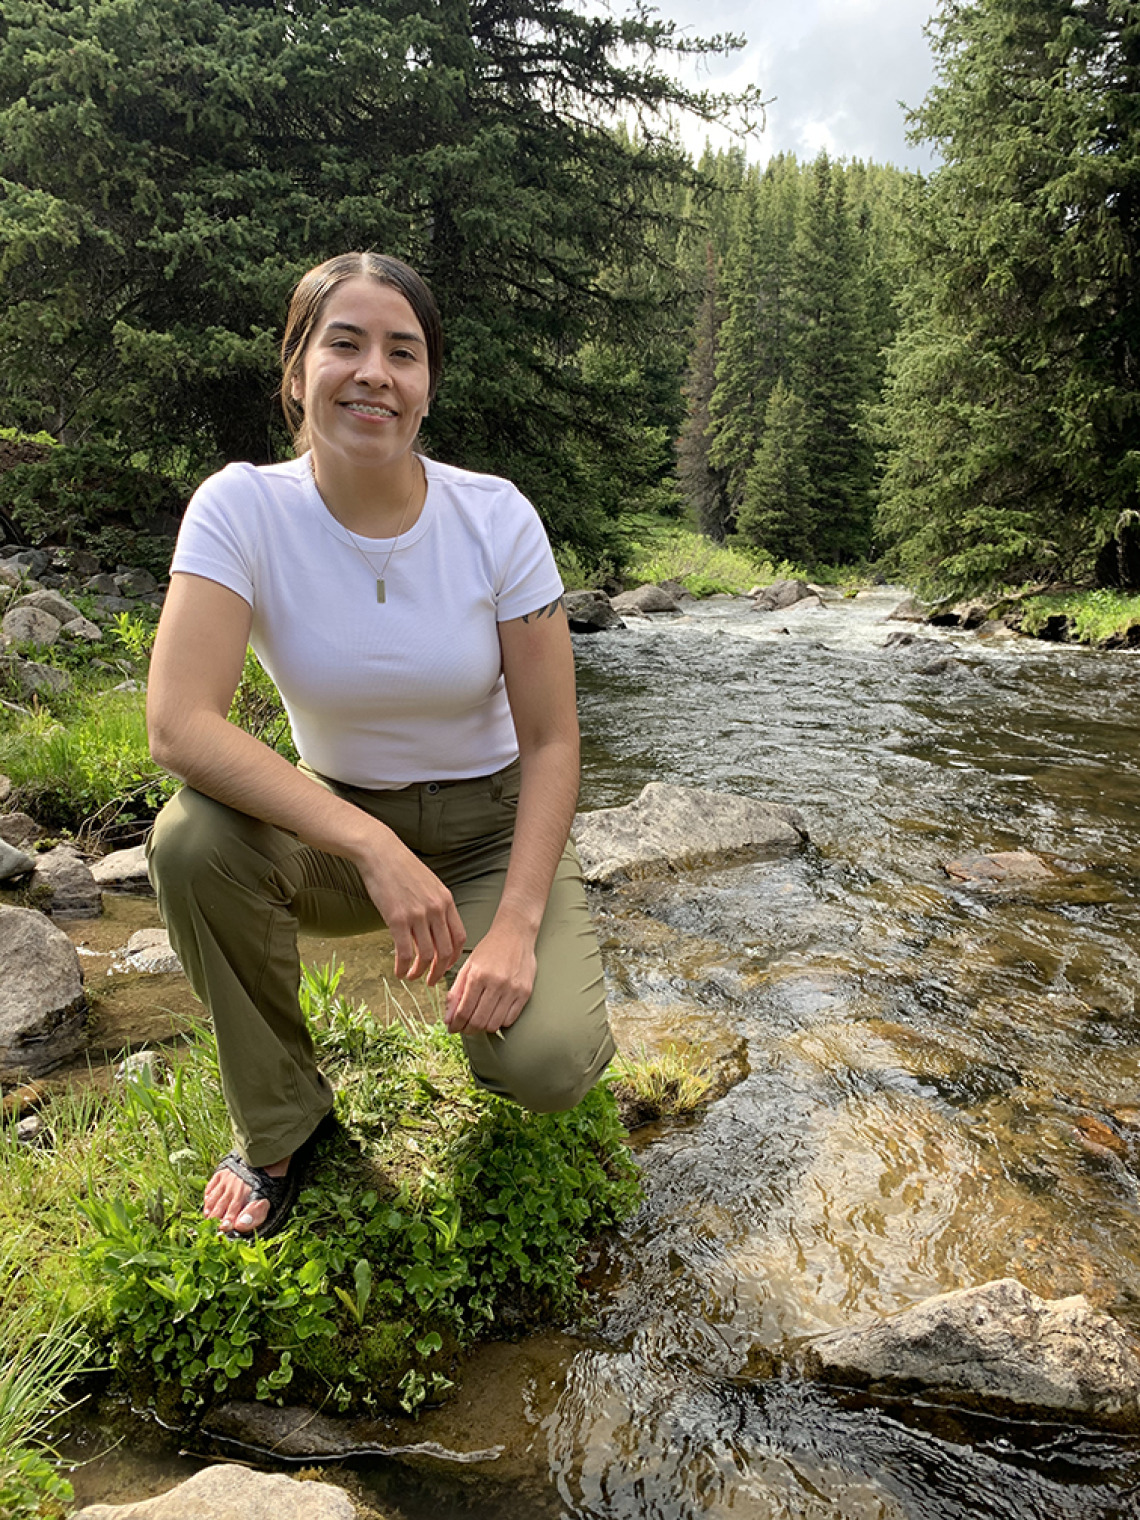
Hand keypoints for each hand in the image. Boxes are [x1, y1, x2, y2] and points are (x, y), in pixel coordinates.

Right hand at [356, 832, 465, 985]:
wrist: (381, 853)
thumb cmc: (402, 868)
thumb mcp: (430, 884)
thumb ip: (436, 906)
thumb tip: (437, 929)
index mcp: (447, 901)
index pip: (459, 937)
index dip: (454, 958)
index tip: (446, 967)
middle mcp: (436, 909)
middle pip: (446, 951)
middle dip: (440, 971)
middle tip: (431, 982)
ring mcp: (418, 915)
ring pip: (426, 955)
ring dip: (420, 972)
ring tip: (412, 977)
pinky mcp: (397, 919)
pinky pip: (404, 952)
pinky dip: (402, 967)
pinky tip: (398, 972)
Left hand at [445, 922, 536, 1034]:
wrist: (515, 934)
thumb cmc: (490, 948)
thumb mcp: (468, 966)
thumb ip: (456, 992)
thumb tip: (448, 1018)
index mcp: (478, 975)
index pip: (463, 1011)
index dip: (455, 1025)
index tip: (453, 1028)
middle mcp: (496, 983)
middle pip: (478, 1021)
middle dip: (468, 1029)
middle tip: (464, 1028)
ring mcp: (512, 989)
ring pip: (494, 1024)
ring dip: (483, 1027)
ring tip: (478, 1020)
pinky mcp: (525, 993)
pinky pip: (510, 1019)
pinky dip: (499, 1022)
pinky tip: (494, 1013)